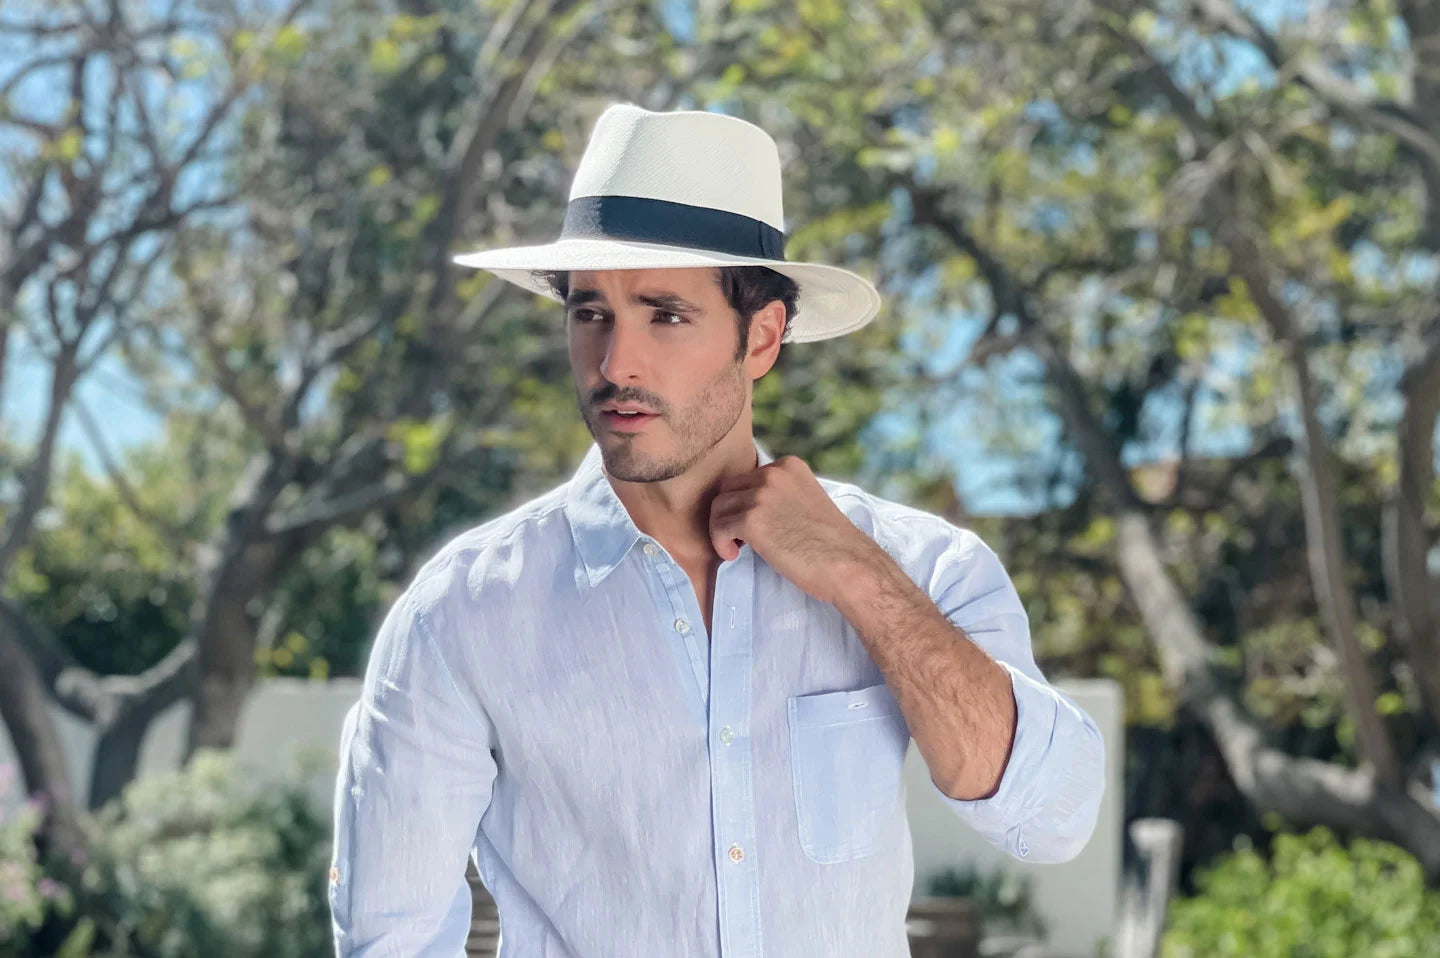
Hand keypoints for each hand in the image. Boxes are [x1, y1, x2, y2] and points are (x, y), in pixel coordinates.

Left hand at [707, 455, 883, 605]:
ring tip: (738, 548)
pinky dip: (720, 543)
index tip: (754, 526)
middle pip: (728, 489)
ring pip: (718, 508)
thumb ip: (780, 495)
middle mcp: (773, 473)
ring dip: (722, 530)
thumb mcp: (805, 502)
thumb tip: (746, 505)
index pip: (747, 478)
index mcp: (788, 466)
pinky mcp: (752, 519)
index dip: (743, 504)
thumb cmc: (829, 544)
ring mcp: (762, 495)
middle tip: (742, 539)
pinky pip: (718, 527)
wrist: (847, 565)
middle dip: (729, 514)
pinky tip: (734, 555)